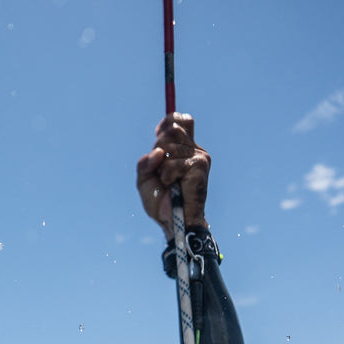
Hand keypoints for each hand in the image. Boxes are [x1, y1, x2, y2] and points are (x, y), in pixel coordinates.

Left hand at [136, 113, 210, 239]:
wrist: (172, 222)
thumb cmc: (161, 202)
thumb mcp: (144, 179)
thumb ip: (145, 162)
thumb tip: (157, 152)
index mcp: (184, 148)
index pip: (181, 121)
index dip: (168, 122)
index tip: (157, 135)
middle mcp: (195, 150)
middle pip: (173, 130)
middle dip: (158, 146)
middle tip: (159, 167)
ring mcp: (199, 157)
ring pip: (169, 147)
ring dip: (161, 167)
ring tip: (168, 182)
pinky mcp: (199, 167)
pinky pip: (173, 163)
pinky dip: (166, 175)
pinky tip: (172, 185)